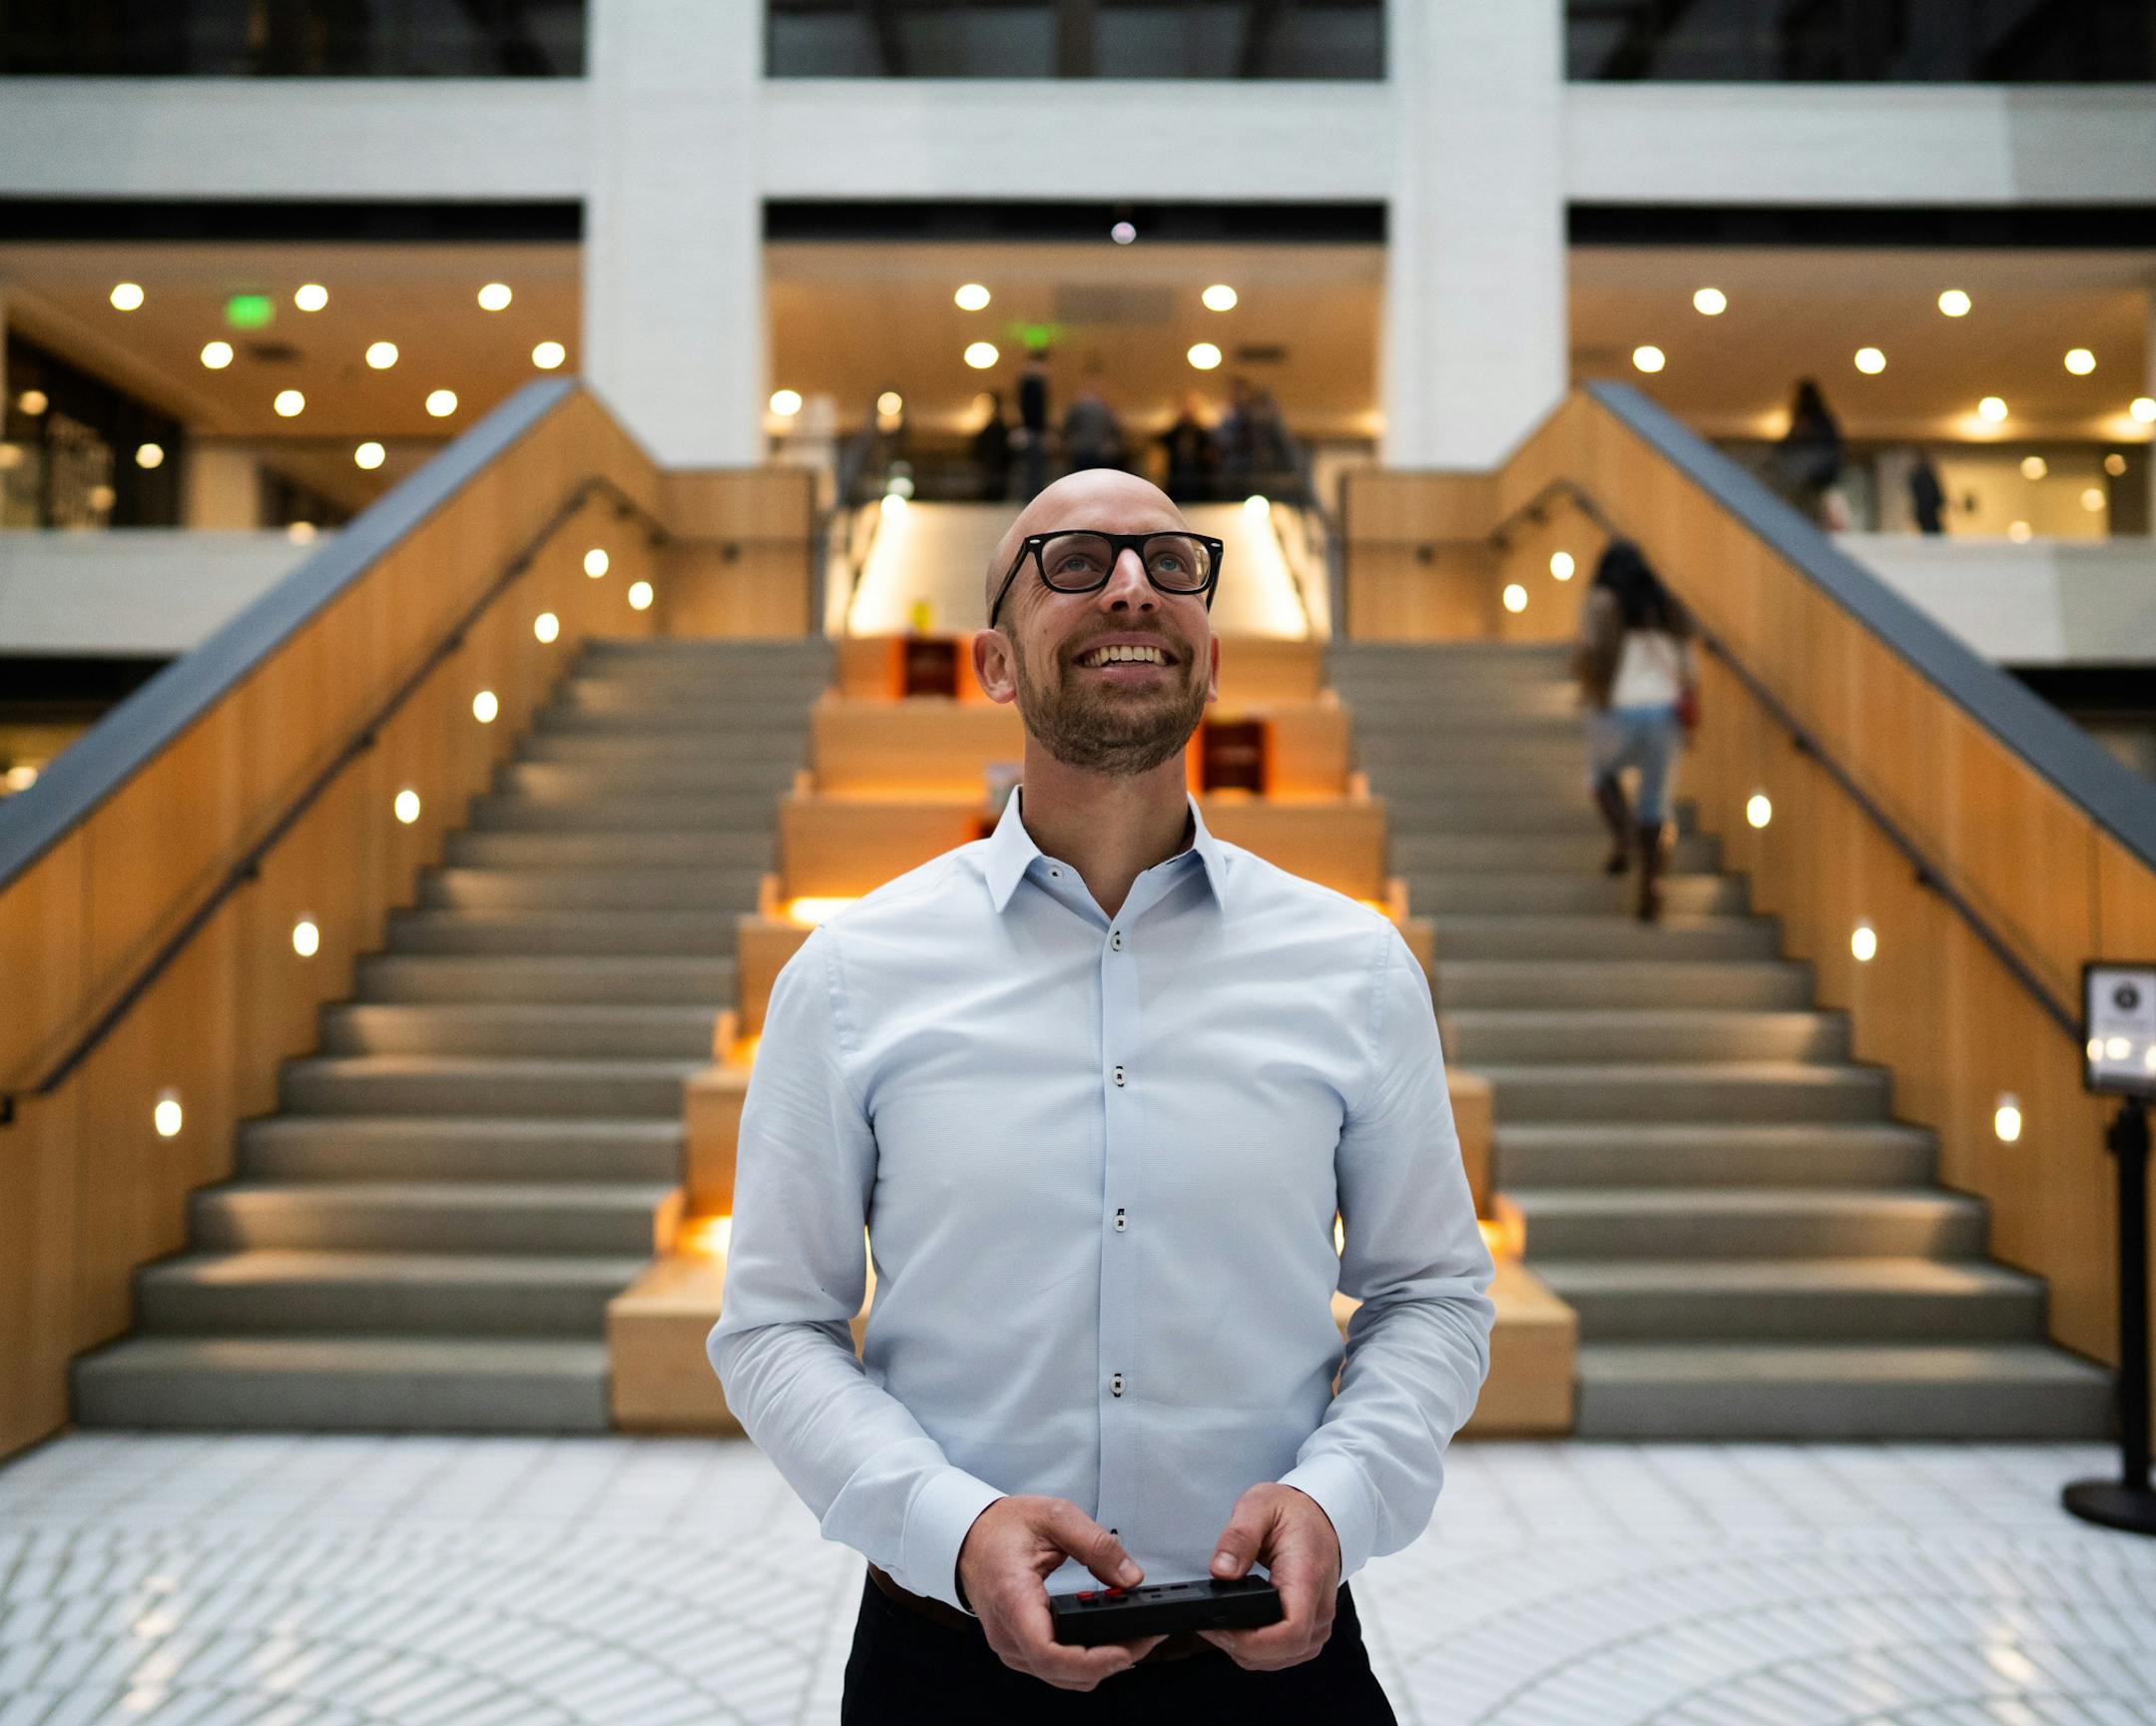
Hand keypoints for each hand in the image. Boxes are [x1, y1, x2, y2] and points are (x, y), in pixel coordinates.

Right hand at [955, 1496, 1167, 1690]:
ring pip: (1062, 1678)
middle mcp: (1008, 1633)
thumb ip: (1096, 1545)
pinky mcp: (1018, 1648)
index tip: (1125, 1650)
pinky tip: (1107, 1644)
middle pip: (1063, 1673)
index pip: (1049, 1652)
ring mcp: (1010, 1646)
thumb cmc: (1001, 1528)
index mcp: (1013, 1598)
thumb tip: (1131, 1578)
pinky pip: (1055, 1670)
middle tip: (1148, 1638)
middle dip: (1112, 1662)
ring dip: (1102, 1666)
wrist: (968, 1536)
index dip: (1091, 1660)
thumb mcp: (1054, 1516)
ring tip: (1135, 1639)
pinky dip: (1085, 1663)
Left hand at [1198, 1483, 1340, 1670]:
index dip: (1251, 1641)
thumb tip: (1221, 1571)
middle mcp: (1319, 1608)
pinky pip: (1285, 1654)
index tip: (1220, 1626)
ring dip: (1247, 1651)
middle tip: (1208, 1623)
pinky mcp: (1311, 1628)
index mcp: (1307, 1579)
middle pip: (1282, 1652)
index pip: (1291, 1632)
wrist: (1320, 1515)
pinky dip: (1259, 1651)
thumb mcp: (1259, 1507)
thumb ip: (1238, 1537)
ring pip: (1282, 1659)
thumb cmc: (1293, 1512)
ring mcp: (1318, 1622)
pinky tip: (1240, 1633)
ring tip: (1219, 1626)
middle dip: (1239, 1646)